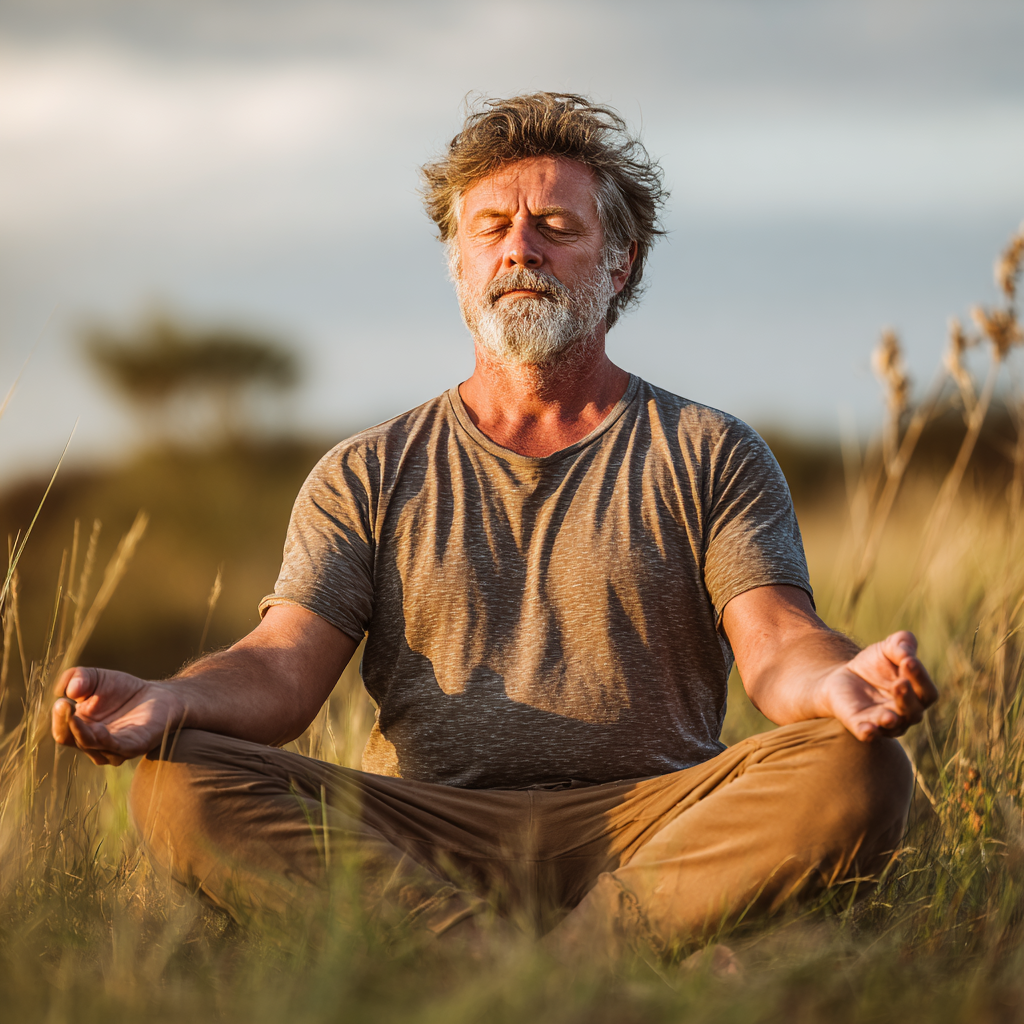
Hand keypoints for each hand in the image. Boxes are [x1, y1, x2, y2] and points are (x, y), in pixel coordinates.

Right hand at [52, 667, 185, 765]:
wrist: (159, 695)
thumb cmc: (124, 690)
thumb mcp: (96, 677)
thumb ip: (78, 677)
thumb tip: (66, 689)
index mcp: (80, 730)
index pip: (62, 730)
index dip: (58, 717)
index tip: (62, 700)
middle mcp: (93, 743)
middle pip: (71, 740)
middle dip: (65, 723)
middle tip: (64, 705)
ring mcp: (113, 748)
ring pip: (92, 746)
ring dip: (82, 734)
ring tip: (76, 718)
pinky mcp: (135, 746)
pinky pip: (117, 748)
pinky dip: (106, 742)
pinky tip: (99, 730)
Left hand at [821, 631, 937, 740]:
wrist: (841, 676)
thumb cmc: (874, 664)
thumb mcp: (887, 648)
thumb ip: (902, 643)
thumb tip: (907, 651)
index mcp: (917, 695)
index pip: (926, 692)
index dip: (920, 677)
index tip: (908, 660)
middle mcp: (905, 714)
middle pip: (914, 712)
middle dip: (907, 698)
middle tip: (900, 682)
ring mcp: (883, 722)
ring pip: (894, 726)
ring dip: (891, 720)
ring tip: (889, 715)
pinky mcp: (860, 725)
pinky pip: (867, 734)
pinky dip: (868, 733)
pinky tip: (868, 730)